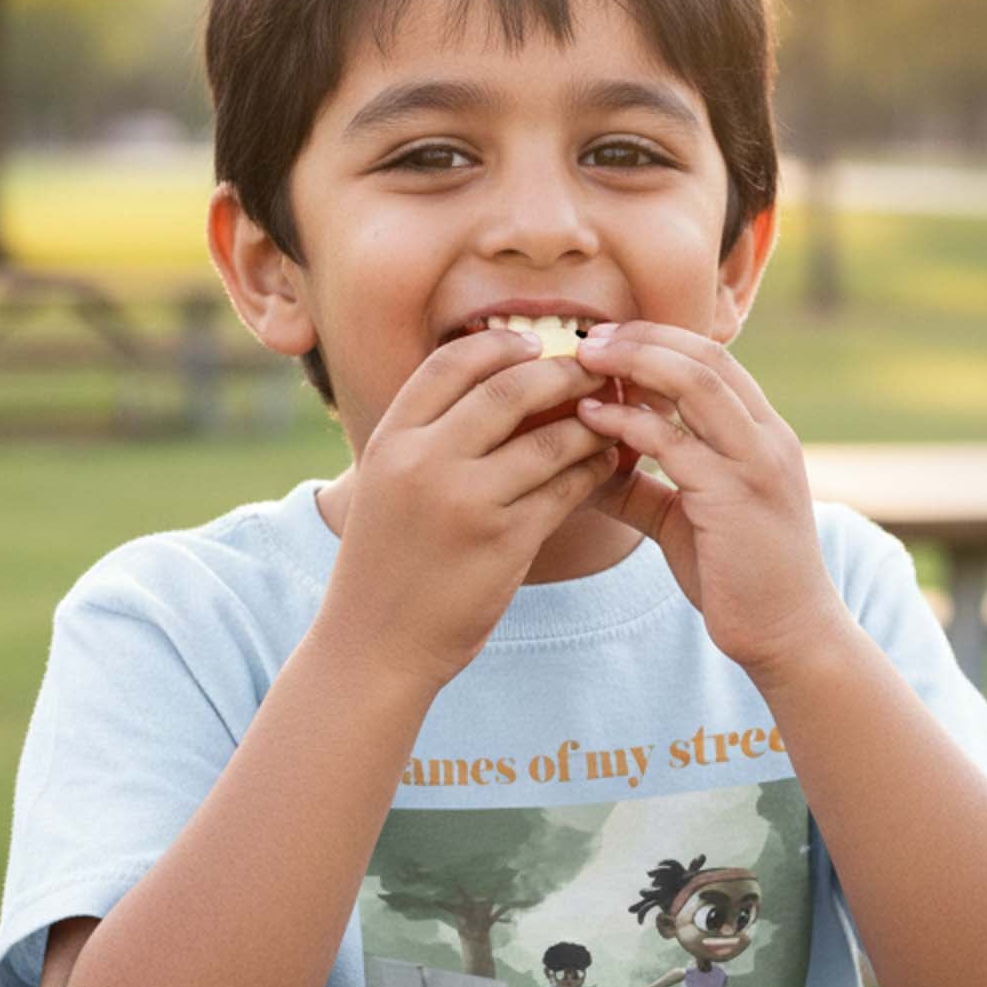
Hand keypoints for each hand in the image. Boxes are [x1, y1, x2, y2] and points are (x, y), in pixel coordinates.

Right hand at [322, 328, 623, 689]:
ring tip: (612, 417)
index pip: (451, 363)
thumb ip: (427, 438)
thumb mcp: (387, 486)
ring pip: (548, 440)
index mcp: (391, 440)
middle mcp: (424, 462)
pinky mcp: (505, 542)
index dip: (500, 344)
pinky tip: (606, 464)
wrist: (374, 644)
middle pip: (508, 389)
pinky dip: (592, 471)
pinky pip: (565, 490)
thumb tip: (494, 387)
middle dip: (561, 372)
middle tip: (593, 369)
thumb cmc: (387, 563)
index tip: (537, 342)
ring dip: (589, 424)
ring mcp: (466, 502)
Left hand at [573, 323, 848, 676]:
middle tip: (586, 335)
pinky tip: (591, 419)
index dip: (658, 340)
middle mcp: (767, 437)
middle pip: (706, 356)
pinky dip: (628, 424)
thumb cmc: (737, 578)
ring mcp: (756, 463)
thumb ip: (645, 486)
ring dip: (636, 362)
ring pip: (696, 383)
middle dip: (642, 337)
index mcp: (763, 434)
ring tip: (584, 359)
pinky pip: (675, 444)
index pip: (713, 360)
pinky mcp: (735, 497)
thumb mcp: (686, 519)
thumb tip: (588, 464)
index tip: (606, 337)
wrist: (788, 636)